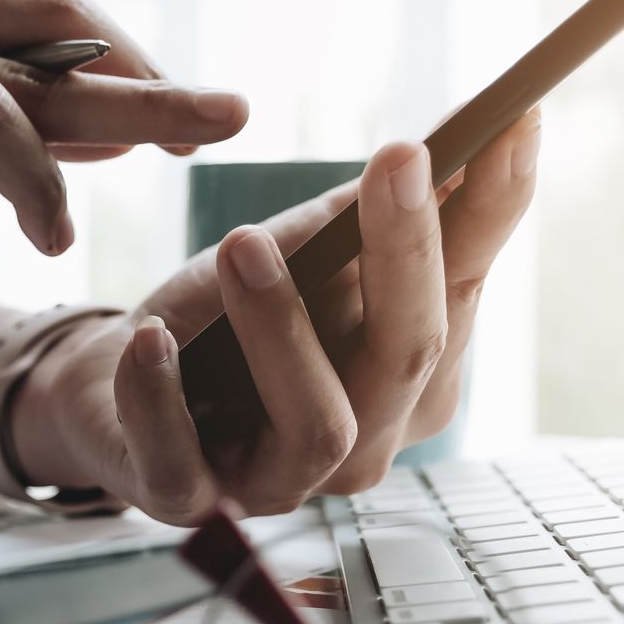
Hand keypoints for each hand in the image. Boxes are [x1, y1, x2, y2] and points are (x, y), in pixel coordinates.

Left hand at [13, 110, 541, 523]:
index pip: (463, 287)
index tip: (514, 121)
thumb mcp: (298, 252)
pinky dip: (163, 399)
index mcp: (409, 378)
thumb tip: (456, 139)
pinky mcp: (187, 502)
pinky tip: (152, 336)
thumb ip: (369, 213)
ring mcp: (279, 482)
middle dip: (408, 252)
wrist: (109, 383)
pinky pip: (183, 466)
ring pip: (317, 425)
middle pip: (410, 356)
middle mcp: (364, 441)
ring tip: (243, 244)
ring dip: (283, 329)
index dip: (492, 209)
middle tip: (398, 157)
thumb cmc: (224, 319)